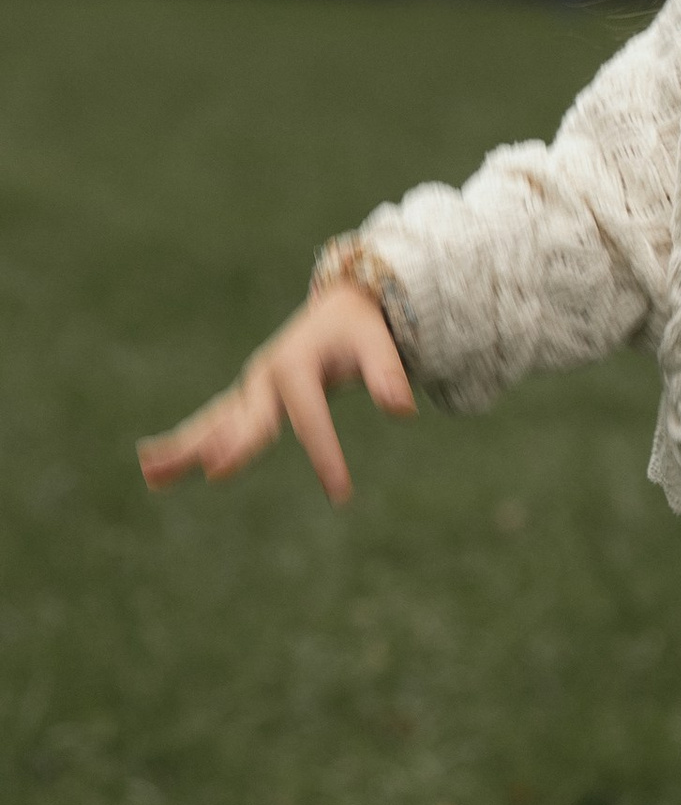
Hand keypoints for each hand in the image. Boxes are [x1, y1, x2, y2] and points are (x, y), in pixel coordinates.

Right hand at [137, 279, 412, 505]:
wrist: (338, 309)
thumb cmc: (361, 331)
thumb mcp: (378, 345)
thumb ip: (388, 374)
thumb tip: (403, 410)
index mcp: (296, 365)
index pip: (310, 417)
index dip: (325, 454)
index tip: (341, 495)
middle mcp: (265, 376)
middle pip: (247, 417)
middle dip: (234, 445)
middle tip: (216, 470)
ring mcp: (249, 388)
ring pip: (214, 422)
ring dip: (185, 447)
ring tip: (153, 473)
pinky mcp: (244, 398)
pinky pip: (211, 424)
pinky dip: (184, 445)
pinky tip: (154, 471)